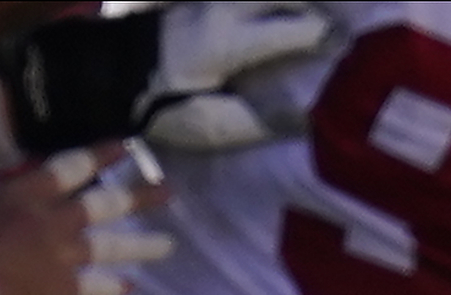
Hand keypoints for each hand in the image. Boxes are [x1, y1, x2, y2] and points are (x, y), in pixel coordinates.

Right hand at [0, 146, 169, 294]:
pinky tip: (132, 289)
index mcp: (30, 192)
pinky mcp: (59, 290)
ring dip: (141, 245)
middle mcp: (55, 220)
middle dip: (138, 197)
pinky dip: (113, 289)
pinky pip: (94, 288)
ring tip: (168, 245)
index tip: (127, 147)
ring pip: (111, 247)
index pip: (75, 166)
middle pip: (106, 204)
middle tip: (167, 192)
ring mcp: (62, 256)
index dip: (102, 155)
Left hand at [131, 1, 335, 151]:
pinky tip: (272, 11)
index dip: (325, 36)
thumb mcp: (207, 126)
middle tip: (337, 21)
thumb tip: (305, 120)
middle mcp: (225, 9)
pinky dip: (264, 0)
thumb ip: (258, 122)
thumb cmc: (157, 107)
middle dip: (315, 4)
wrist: (105, 73)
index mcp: (231, 41)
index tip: (345, 46)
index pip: (294, 30)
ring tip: (308, 12)